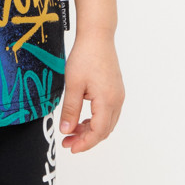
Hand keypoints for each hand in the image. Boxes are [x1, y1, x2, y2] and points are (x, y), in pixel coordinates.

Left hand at [57, 32, 124, 153]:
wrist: (97, 37)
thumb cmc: (85, 57)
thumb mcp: (72, 85)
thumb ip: (70, 110)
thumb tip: (66, 130)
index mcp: (107, 101)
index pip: (98, 132)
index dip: (84, 143)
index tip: (70, 147)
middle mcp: (117, 100)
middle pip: (104, 130)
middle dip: (86, 139)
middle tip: (68, 141)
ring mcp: (118, 96)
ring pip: (107, 123)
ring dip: (90, 130)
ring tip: (71, 130)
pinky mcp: (115, 91)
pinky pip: (108, 113)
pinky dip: (95, 120)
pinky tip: (81, 119)